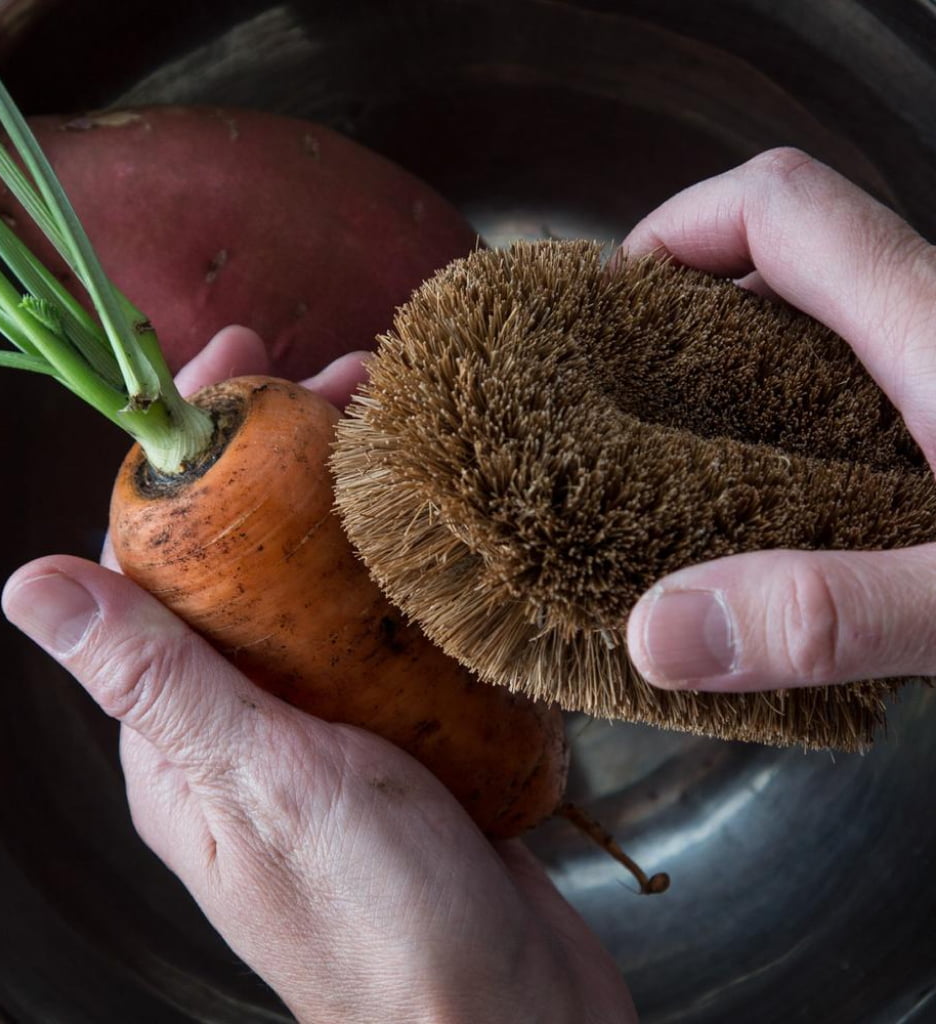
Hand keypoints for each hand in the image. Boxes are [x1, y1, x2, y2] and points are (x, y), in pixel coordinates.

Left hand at [2, 326, 635, 1023]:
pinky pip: (393, 627)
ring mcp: (330, 726)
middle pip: (249, 559)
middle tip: (342, 378)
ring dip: (354, 500)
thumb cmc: (380, 925)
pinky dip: (411, 564)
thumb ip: (157, 684)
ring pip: (325, 584)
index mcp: (181, 735)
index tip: (228, 368)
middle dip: (284, 459)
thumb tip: (30, 586)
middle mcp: (245, 723)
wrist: (508, 1018)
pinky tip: (446, 523)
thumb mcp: (262, 783)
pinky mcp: (407, 732)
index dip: (184, 457)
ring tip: (399, 428)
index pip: (154, 564)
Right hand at [622, 148, 935, 692]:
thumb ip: (832, 611)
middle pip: (792, 261)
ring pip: (826, 334)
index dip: (679, 226)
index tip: (612, 301)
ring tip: (674, 459)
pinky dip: (794, 431)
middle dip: (690, 306)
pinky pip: (863, 400)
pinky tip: (775, 518)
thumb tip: (657, 631)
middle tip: (627, 394)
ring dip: (738, 374)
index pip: (780, 205)